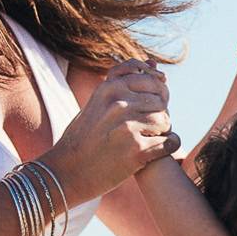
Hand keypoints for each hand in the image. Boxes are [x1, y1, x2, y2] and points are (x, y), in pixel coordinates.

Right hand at [51, 60, 178, 202]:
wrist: (67, 172)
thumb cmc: (83, 137)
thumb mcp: (97, 101)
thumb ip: (123, 82)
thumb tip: (154, 63)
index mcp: (110, 88)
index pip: (151, 79)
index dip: (157, 93)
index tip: (152, 105)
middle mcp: (119, 104)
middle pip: (160, 101)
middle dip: (160, 113)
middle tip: (151, 126)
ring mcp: (128, 127)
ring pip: (165, 121)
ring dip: (163, 131)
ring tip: (151, 138)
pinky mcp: (137, 151)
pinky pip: (170, 143)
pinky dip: (169, 147)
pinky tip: (160, 150)